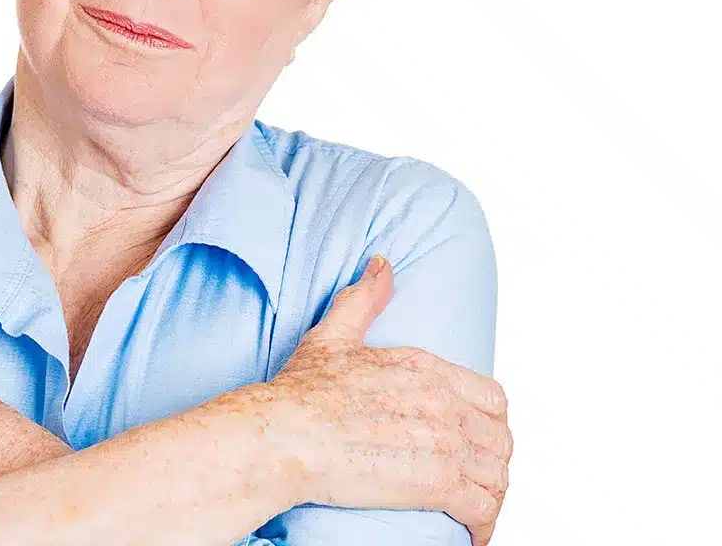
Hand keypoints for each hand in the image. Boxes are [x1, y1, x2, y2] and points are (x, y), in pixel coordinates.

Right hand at [267, 255, 511, 545]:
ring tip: (473, 511)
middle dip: (492, 463)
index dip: (488, 425)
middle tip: (473, 482)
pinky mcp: (437, 483)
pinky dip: (484, 525)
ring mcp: (444, 442)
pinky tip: (472, 535)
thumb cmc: (299, 392)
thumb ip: (364, 298)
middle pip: (500, 439)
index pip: (492, 399)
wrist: (283, 435)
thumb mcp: (334, 335)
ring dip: (491, 496)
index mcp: (427, 367)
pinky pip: (484, 508)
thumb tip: (382, 264)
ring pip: (497, 475)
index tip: (474, 443)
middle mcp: (444, 401)